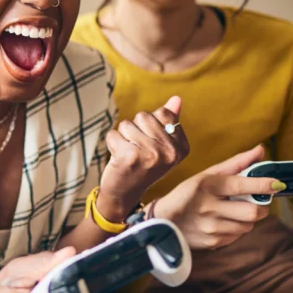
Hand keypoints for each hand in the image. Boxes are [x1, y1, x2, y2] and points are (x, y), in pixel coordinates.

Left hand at [97, 96, 189, 221]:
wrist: (125, 194)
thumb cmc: (143, 164)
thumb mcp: (160, 144)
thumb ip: (169, 121)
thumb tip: (177, 98)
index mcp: (181, 147)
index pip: (163, 113)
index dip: (150, 124)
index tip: (151, 144)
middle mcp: (169, 151)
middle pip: (144, 116)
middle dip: (135, 129)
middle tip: (137, 150)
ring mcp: (151, 154)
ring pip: (127, 124)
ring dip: (123, 137)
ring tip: (128, 154)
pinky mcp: (130, 157)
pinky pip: (113, 134)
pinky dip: (112, 143)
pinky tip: (118, 159)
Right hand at [153, 146, 283, 249]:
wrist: (163, 222)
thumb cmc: (188, 194)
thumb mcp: (207, 175)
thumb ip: (236, 163)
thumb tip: (261, 150)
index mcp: (208, 186)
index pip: (241, 185)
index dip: (263, 184)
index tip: (278, 184)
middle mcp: (209, 208)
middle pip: (252, 212)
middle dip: (261, 207)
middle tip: (258, 202)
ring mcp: (211, 228)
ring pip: (248, 226)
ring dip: (249, 219)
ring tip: (236, 212)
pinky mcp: (213, 243)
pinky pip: (237, 236)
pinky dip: (237, 229)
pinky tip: (225, 222)